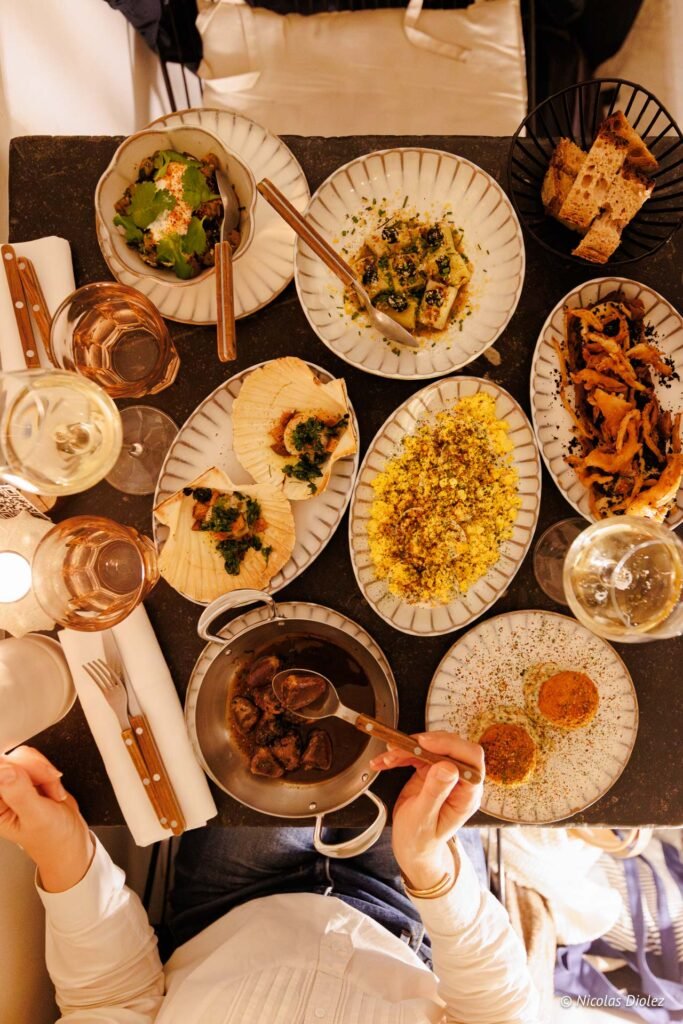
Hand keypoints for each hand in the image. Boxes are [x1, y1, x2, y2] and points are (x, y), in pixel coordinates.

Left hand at [0, 746, 92, 891]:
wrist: (70, 840)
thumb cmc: (51, 838)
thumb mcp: (37, 818)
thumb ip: (20, 794)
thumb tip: (3, 770)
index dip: (14, 769)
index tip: (30, 779)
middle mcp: (1, 794)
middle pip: (10, 760)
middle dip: (35, 769)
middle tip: (48, 787)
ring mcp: (13, 785)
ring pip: (24, 756)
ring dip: (44, 771)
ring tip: (52, 793)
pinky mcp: (27, 778)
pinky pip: (35, 759)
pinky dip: (48, 771)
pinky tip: (52, 787)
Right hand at [369, 731, 483, 890]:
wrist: (411, 848)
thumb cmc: (421, 841)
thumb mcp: (424, 819)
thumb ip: (435, 793)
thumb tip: (447, 767)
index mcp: (467, 794)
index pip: (471, 759)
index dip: (450, 745)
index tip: (426, 743)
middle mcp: (460, 781)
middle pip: (451, 747)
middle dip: (424, 743)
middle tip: (401, 747)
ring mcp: (445, 774)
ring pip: (431, 747)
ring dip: (407, 748)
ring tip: (387, 758)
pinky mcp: (430, 771)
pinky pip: (416, 754)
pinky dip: (399, 756)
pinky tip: (383, 762)